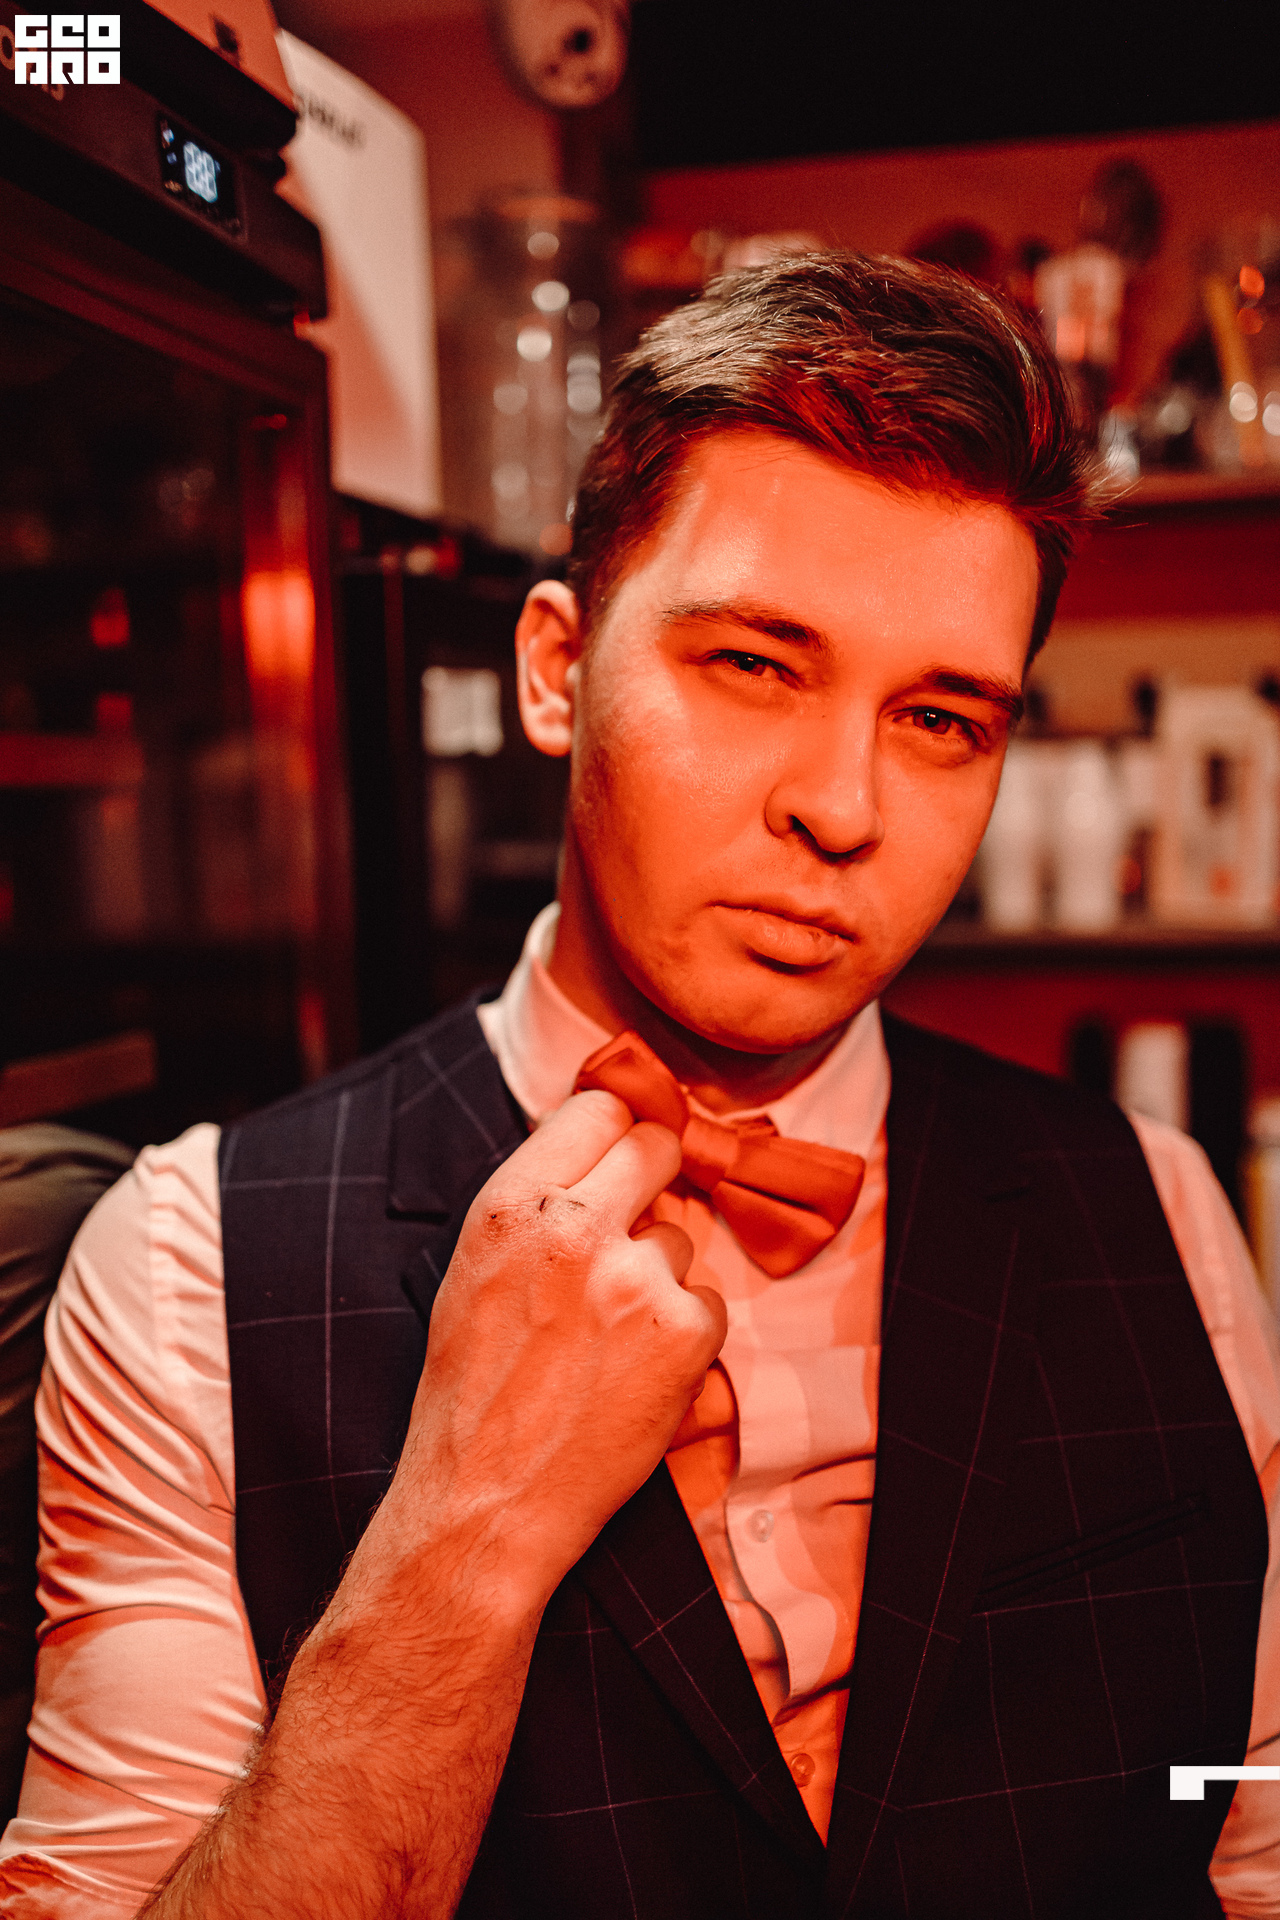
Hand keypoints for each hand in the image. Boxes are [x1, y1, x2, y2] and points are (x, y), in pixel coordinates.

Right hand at [138, 1093, 723, 1919]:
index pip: (600, 1107)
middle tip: (629, 1234)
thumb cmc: (470, 1395)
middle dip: (651, 1180)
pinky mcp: (687, 1331)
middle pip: (656, 1145)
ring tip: (608, 1338)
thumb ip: (535, 1205)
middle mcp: (576, 1226)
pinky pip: (710, 1302)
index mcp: (512, 1204)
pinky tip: (636, 1373)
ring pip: (683, 1236)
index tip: (619, 1151)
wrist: (485, 1509)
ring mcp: (639, 1277)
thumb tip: (601, 1149)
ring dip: (662, 1274)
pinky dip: (685, 1333)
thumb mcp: (474, 1272)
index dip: (615, 1130)